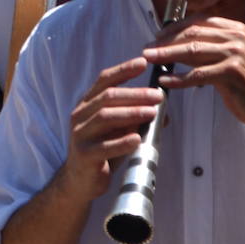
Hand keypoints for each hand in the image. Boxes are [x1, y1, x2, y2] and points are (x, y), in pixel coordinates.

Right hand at [59, 58, 159, 201]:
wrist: (80, 180)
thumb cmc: (102, 151)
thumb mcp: (119, 130)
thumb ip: (136, 119)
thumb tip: (164, 112)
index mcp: (87, 104)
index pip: (104, 80)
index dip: (123, 70)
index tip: (143, 62)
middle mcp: (80, 115)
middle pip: (107, 97)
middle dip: (135, 94)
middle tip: (157, 96)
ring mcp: (80, 134)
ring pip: (105, 117)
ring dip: (131, 113)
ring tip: (151, 113)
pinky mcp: (84, 155)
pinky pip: (104, 146)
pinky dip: (122, 142)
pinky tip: (137, 139)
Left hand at [144, 16, 244, 131]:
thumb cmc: (242, 84)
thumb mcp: (226, 58)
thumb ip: (206, 47)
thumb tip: (172, 42)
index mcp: (235, 29)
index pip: (198, 21)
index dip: (174, 27)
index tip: (157, 35)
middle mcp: (237, 37)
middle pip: (192, 34)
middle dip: (166, 40)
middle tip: (147, 48)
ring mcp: (236, 53)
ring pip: (192, 51)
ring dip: (167, 55)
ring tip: (149, 59)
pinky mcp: (233, 72)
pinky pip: (198, 74)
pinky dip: (178, 78)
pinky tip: (164, 80)